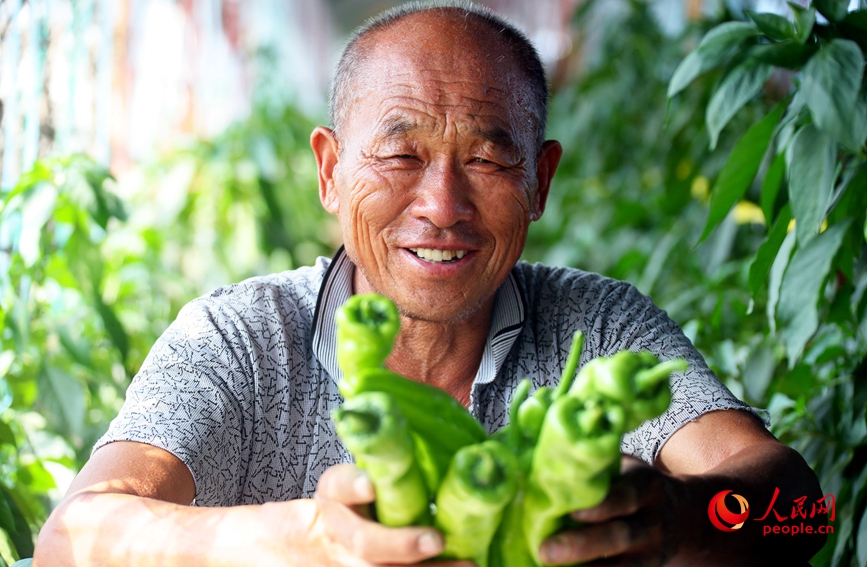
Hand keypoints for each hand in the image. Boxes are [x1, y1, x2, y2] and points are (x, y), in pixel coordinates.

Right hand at [308, 463, 474, 565]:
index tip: (371, 485)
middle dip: (401, 544)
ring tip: (466, 564)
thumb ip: (386, 463)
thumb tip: (431, 438)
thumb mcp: (361, 475)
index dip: (353, 486)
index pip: (339, 485)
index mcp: (336, 494)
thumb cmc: (358, 498)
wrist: (326, 539)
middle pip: (365, 542)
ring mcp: (349, 561)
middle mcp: (339, 530)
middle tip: (437, 539)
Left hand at [538, 456, 686, 565]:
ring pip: (623, 566)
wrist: (684, 515)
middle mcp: (652, 521)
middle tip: (546, 550)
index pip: (626, 495)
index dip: (601, 505)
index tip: (572, 511)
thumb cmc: (634, 483)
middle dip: (582, 544)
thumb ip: (597, 466)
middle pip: (619, 536)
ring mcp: (651, 552)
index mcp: (646, 486)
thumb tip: (548, 459)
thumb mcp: (626, 467)